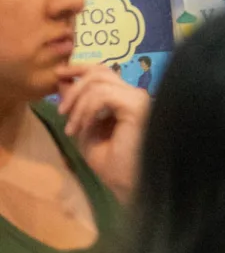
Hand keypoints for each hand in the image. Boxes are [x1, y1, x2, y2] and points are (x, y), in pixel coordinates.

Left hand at [54, 64, 147, 201]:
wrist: (129, 184)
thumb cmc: (113, 164)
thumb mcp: (85, 129)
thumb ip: (77, 106)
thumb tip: (63, 80)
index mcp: (125, 100)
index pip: (104, 72)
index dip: (80, 68)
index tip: (59, 74)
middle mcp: (135, 95)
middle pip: (101, 70)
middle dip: (74, 85)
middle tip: (61, 109)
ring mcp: (138, 98)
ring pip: (98, 82)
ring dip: (77, 104)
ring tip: (72, 129)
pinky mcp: (137, 105)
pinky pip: (102, 95)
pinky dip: (86, 111)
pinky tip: (83, 128)